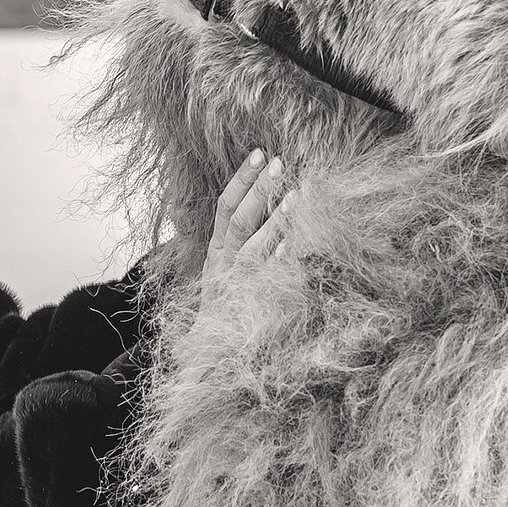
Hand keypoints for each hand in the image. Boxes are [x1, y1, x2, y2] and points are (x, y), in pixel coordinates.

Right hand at [201, 149, 293, 306]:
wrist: (211, 353)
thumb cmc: (227, 301)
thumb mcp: (226, 265)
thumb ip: (244, 235)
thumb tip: (272, 198)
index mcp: (218, 249)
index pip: (225, 206)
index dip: (241, 179)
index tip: (258, 153)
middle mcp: (224, 263)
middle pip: (241, 220)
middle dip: (260, 190)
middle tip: (280, 163)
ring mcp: (236, 284)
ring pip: (253, 248)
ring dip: (275, 222)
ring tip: (296, 197)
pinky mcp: (250, 304)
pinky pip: (266, 282)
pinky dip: (278, 264)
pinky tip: (293, 247)